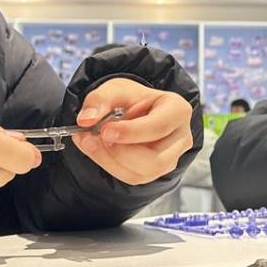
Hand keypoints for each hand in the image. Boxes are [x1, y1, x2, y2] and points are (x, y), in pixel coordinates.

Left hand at [72, 78, 194, 185]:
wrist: (132, 110)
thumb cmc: (131, 99)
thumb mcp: (115, 89)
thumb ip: (99, 100)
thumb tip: (86, 120)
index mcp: (177, 110)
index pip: (159, 127)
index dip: (131, 132)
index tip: (105, 131)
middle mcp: (180, 138)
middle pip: (155, 160)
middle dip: (119, 152)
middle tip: (92, 138)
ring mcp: (171, 158)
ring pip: (142, 173)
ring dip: (110, 160)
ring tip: (91, 141)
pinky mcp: (155, 171)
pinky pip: (132, 177)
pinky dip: (110, 165)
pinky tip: (97, 149)